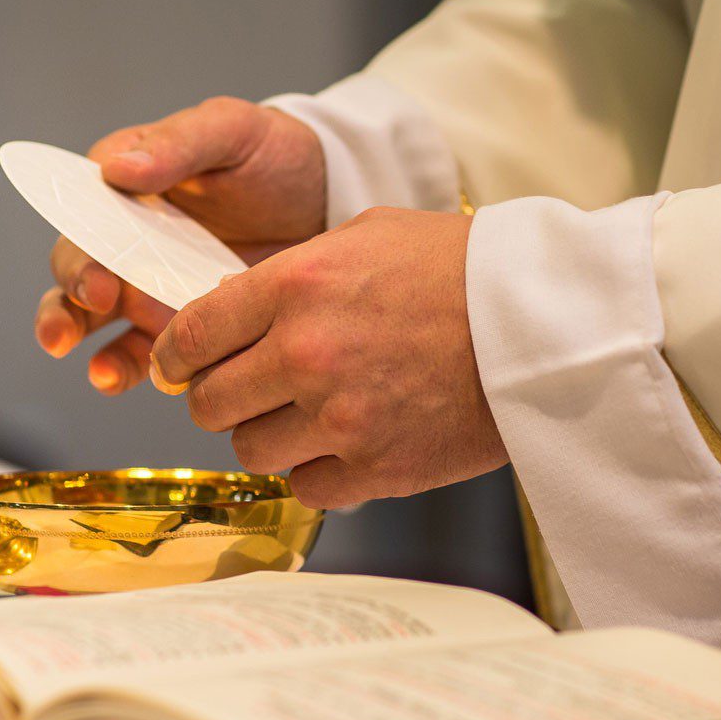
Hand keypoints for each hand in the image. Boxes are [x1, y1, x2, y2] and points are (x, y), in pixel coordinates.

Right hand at [33, 97, 327, 393]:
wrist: (328, 200)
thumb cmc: (275, 154)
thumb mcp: (231, 130)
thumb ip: (178, 144)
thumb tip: (116, 168)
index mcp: (125, 183)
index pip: (80, 212)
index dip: (78, 246)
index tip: (96, 277)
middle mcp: (124, 236)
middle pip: (75, 269)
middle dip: (68, 300)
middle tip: (94, 310)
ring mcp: (145, 282)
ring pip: (89, 316)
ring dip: (79, 339)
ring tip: (100, 371)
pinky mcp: (173, 322)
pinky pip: (136, 350)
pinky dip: (120, 367)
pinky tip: (118, 378)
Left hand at [150, 207, 507, 507]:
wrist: (545, 323)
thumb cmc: (462, 269)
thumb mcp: (367, 234)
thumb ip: (292, 270)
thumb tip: (233, 307)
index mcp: (296, 286)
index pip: (191, 334)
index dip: (175, 354)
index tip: (179, 364)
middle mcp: (306, 354)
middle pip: (208, 401)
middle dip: (219, 396)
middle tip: (244, 390)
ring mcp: (340, 418)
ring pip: (249, 449)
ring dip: (267, 435)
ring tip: (304, 415)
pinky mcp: (377, 468)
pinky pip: (304, 486)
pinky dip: (315, 470)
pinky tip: (342, 443)